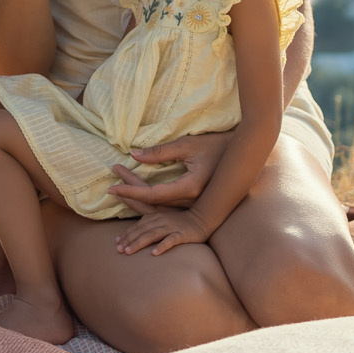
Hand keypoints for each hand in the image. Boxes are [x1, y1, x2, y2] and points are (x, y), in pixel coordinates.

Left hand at [105, 130, 231, 212]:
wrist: (243, 156)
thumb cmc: (215, 146)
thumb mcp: (186, 145)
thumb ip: (160, 151)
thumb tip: (134, 154)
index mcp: (190, 187)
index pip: (153, 194)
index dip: (131, 191)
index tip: (112, 188)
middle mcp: (192, 200)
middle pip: (155, 204)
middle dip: (131, 196)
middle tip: (110, 188)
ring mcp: (196, 203)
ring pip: (162, 207)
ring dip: (140, 201)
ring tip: (121, 191)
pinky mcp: (196, 201)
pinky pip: (170, 205)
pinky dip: (153, 201)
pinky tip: (141, 197)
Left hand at [117, 207, 211, 255]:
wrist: (201, 219)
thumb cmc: (180, 222)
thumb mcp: (163, 220)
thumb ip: (150, 225)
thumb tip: (136, 234)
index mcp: (155, 217)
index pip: (138, 226)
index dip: (126, 233)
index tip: (116, 242)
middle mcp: (161, 220)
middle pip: (142, 230)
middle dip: (129, 239)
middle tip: (118, 249)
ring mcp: (171, 227)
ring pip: (152, 234)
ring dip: (139, 243)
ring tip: (129, 251)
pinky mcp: (182, 234)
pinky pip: (171, 240)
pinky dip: (162, 246)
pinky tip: (154, 253)